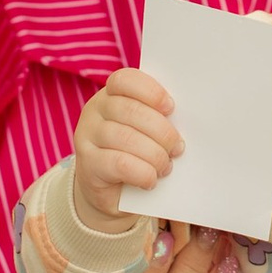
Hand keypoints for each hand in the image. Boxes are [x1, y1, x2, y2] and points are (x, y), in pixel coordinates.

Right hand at [71, 67, 180, 229]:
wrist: (112, 192)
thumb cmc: (137, 154)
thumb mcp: (146, 131)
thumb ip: (158, 119)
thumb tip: (184, 121)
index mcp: (111, 94)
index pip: (125, 80)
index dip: (151, 92)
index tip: (171, 107)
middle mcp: (94, 110)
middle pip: (130, 110)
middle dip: (162, 131)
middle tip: (177, 148)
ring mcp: (87, 136)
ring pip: (126, 138)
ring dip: (155, 154)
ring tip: (166, 166)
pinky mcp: (88, 165)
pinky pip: (120, 164)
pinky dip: (143, 173)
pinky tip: (150, 180)